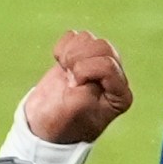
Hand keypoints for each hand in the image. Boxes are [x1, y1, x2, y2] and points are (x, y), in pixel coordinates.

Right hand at [22, 30, 133, 144]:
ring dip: (70, 52)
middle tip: (67, 76)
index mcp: (120, 95)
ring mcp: (97, 65)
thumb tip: (84, 58)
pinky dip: (63, 47)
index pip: (108, 65)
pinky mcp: (80, 58)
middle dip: (78, 58)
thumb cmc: (62, 124)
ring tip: (64, 70)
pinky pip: (75, 37)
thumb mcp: (76, 108)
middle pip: (101, 47)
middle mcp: (114, 78)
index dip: (85, 71)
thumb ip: (87, 84)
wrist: (42, 126)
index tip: (73, 88)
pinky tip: (60, 64)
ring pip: (89, 39)